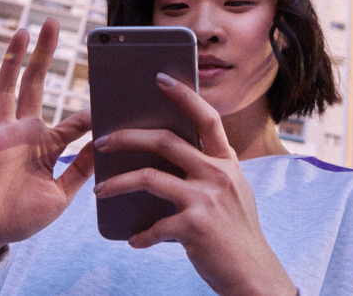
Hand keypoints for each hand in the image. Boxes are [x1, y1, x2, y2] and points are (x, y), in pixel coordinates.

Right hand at [0, 18, 94, 277]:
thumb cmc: (21, 218)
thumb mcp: (61, 194)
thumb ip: (81, 168)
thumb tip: (109, 144)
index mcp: (46, 145)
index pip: (74, 120)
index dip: (91, 110)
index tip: (111, 88)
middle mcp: (24, 133)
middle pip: (35, 85)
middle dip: (44, 55)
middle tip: (54, 23)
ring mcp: (1, 135)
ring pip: (8, 89)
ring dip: (15, 60)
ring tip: (23, 31)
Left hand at [92, 73, 295, 295]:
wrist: (252, 274)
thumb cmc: (236, 233)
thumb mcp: (231, 192)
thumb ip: (208, 171)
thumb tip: (166, 157)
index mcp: (227, 162)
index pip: (206, 118)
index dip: (184, 95)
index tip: (160, 78)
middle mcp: (218, 174)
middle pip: (166, 141)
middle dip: (128, 137)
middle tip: (102, 141)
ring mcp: (206, 199)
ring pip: (149, 177)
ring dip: (118, 183)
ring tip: (100, 190)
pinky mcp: (194, 226)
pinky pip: (153, 225)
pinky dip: (140, 235)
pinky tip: (135, 240)